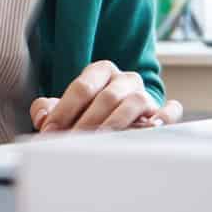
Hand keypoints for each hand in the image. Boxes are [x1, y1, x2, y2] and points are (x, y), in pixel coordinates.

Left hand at [29, 60, 183, 132]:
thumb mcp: (65, 108)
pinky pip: (170, 111)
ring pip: (135, 102)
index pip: (82, 87)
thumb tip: (42, 116)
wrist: (115, 120)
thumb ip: (47, 108)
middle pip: (107, 96)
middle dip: (87, 121)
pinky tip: (150, 128)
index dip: (64, 110)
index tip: (50, 131)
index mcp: (100, 71)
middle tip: (73, 140)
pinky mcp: (160, 112)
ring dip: (116, 122)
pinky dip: (164, 117)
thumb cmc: (87, 112)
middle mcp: (124, 79)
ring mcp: (144, 94)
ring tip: (101, 139)